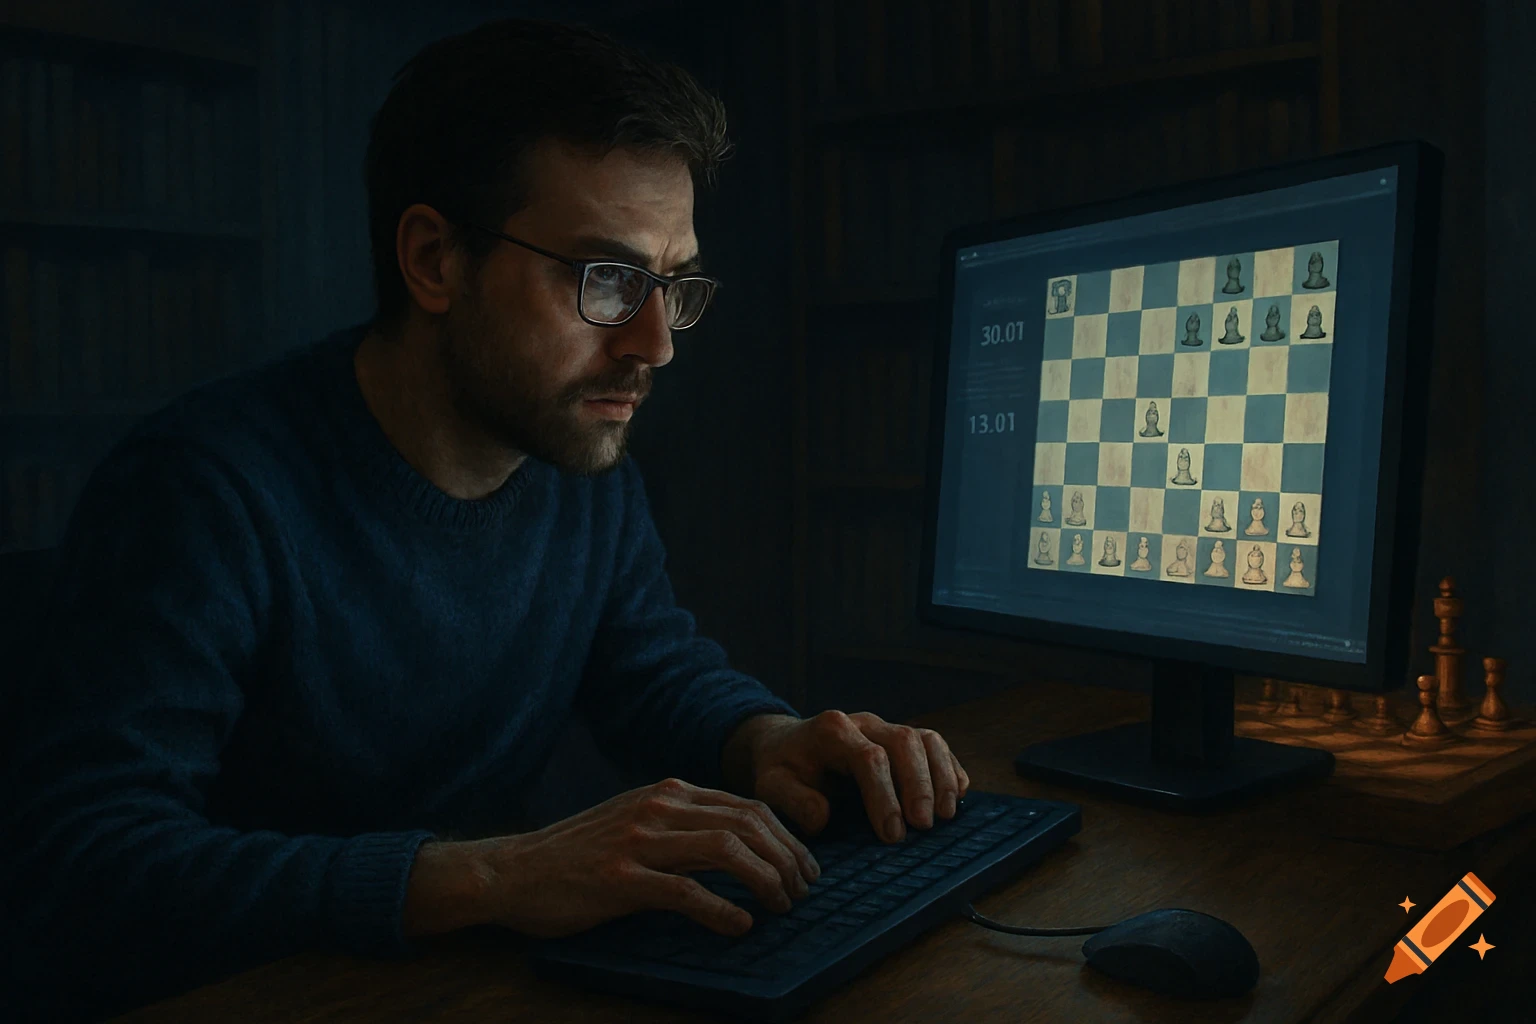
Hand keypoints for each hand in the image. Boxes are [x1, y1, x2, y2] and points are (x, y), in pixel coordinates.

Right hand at [483, 777, 819, 938]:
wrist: (514, 870)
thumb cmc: (579, 855)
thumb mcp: (637, 823)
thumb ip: (684, 828)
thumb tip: (742, 849)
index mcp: (668, 792)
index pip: (746, 806)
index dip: (785, 837)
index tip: (804, 867)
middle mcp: (658, 807)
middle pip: (747, 824)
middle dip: (786, 858)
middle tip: (803, 890)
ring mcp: (639, 841)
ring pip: (725, 851)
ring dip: (765, 880)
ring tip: (782, 906)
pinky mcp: (621, 879)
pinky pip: (686, 892)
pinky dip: (722, 910)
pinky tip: (741, 925)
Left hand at [735, 711, 970, 843]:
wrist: (786, 745)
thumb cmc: (783, 770)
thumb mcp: (771, 787)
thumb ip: (793, 801)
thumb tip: (824, 816)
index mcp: (831, 731)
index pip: (867, 757)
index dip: (884, 796)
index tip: (892, 834)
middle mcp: (862, 722)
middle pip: (903, 741)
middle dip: (918, 785)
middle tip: (923, 826)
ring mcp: (885, 727)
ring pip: (925, 738)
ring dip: (941, 776)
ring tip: (946, 815)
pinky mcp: (900, 737)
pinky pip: (934, 744)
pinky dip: (949, 767)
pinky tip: (957, 795)